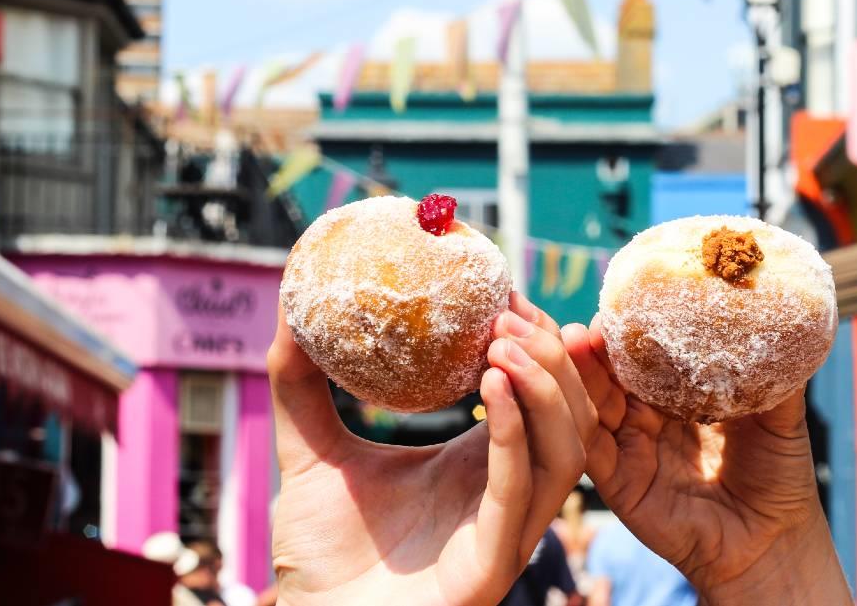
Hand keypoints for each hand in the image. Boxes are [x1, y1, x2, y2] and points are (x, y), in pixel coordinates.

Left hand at [269, 292, 595, 604]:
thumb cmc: (321, 556)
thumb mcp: (312, 453)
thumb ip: (301, 388)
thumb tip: (288, 308)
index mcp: (482, 468)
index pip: (536, 397)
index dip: (533, 343)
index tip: (502, 292)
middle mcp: (506, 497)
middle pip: (568, 416)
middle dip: (551, 357)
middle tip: (509, 309)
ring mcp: (506, 532)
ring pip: (565, 450)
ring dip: (545, 388)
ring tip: (505, 340)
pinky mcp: (491, 565)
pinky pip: (521, 489)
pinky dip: (518, 432)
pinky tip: (496, 384)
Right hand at [561, 318, 849, 604]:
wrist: (773, 543)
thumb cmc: (780, 475)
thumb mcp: (780, 413)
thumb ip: (774, 372)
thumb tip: (785, 313)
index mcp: (679, 392)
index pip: (646, 350)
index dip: (632, 324)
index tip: (627, 297)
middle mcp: (647, 414)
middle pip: (609, 370)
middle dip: (594, 342)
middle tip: (589, 317)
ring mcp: (629, 446)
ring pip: (592, 401)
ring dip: (577, 370)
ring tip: (574, 338)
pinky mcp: (617, 481)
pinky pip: (587, 447)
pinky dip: (573, 418)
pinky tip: (567, 394)